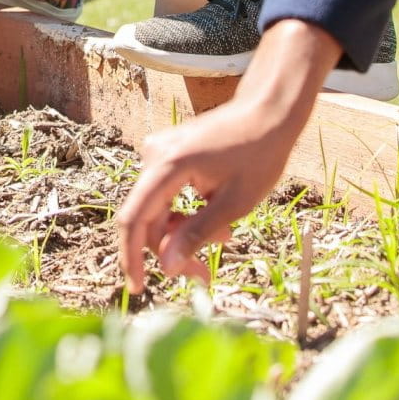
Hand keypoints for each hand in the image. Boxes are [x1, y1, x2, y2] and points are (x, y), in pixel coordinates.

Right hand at [117, 98, 295, 290]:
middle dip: (171, 251)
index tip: (138, 289)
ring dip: (182, 233)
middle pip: (148, 218)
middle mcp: (154, 155)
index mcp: (167, 164)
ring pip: (158, 209)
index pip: (134, 219)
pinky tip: (216, 224)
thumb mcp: (234, 203)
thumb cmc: (259, 153)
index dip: (132, 257)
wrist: (267, 110)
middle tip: (203, 278)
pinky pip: (166, 195)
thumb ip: (196, 235)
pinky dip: (186, 214)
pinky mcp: (167, 154)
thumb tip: (166, 268)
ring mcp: (158, 152)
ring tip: (223, 241)